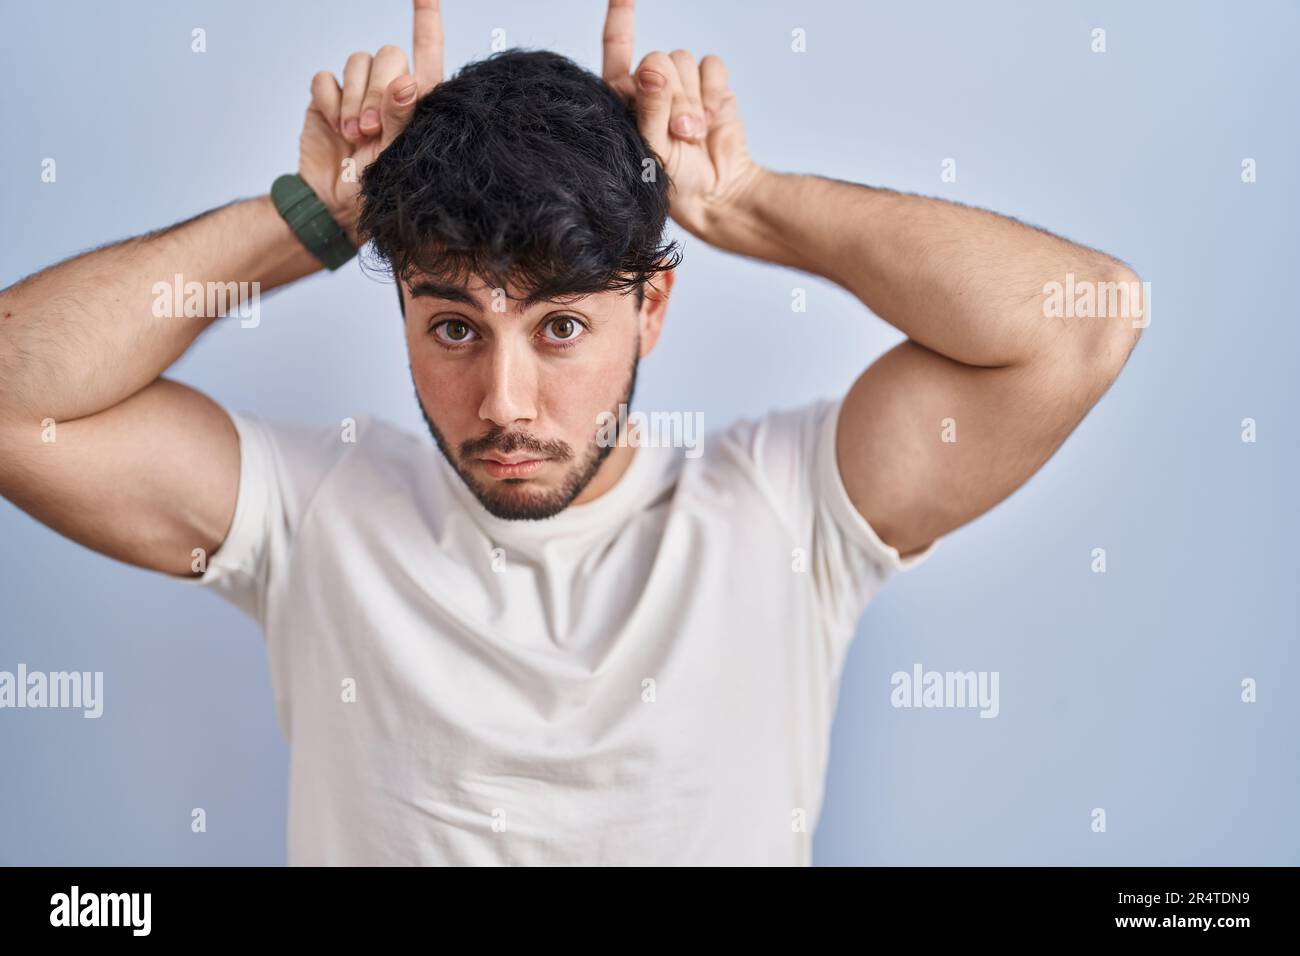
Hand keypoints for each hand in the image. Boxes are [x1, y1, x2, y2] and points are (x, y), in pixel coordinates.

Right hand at [297, 0, 443, 242]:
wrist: (335, 204)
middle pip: (389, 54)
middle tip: (370, 130)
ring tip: (354, 135)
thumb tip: (408, 82)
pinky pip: (326, 77)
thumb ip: (403, 119)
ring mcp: (358, 91)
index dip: (427, 19)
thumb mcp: (398, 158)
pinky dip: (329, 102)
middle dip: (377, 90)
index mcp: (418, 101)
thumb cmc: (380, 187)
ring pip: (357, 61)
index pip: (429, 51)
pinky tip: (334, 127)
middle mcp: (390, 89)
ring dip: (353, 100)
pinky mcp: (328, 96)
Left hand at [601, 0, 763, 240]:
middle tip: (680, 133)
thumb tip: (652, 68)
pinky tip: (711, 118)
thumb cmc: (671, 181)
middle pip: (659, 58)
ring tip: (693, 135)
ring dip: (693, 100)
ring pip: (685, 60)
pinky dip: (714, 92)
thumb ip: (650, 108)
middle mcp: (651, 85)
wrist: (715, 191)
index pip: (617, 49)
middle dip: (674, 96)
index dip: (621, 18)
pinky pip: (711, 64)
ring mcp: (682, 85)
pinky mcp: (710, 85)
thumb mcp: (651, 150)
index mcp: (623, 97)